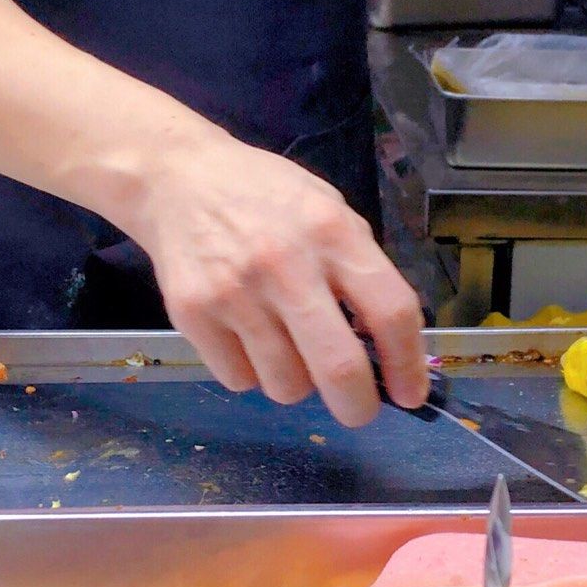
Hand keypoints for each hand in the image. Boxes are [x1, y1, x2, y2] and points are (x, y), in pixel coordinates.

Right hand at [126, 128, 429, 427]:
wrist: (177, 178)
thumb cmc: (265, 200)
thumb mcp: (326, 211)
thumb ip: (357, 270)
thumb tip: (386, 350)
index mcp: (331, 233)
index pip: (390, 312)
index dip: (407, 364)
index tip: (409, 394)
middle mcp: (285, 263)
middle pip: (339, 368)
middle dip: (357, 406)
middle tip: (357, 408)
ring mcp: (236, 292)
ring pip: (287, 386)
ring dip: (296, 381)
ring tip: (284, 344)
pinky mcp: (194, 315)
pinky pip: (241, 380)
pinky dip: (249, 372)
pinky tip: (243, 335)